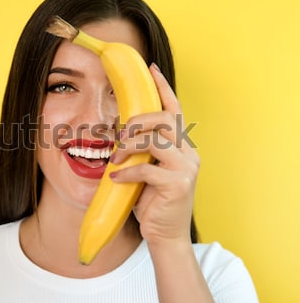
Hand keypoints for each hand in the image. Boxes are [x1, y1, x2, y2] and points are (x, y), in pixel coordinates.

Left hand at [110, 63, 199, 246]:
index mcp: (180, 146)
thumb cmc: (152, 199)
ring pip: (156, 140)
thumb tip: (119, 130)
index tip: (151, 68)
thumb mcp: (146, 168)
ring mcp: (186, 168)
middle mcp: (188, 153)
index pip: (174, 109)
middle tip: (120, 134)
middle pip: (165, 120)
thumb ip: (142, 149)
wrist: (164, 234)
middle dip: (138, 121)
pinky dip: (127, 172)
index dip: (163, 87)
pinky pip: (147, 169)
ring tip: (114, 158)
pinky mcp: (178, 185)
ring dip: (129, 146)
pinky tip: (116, 178)